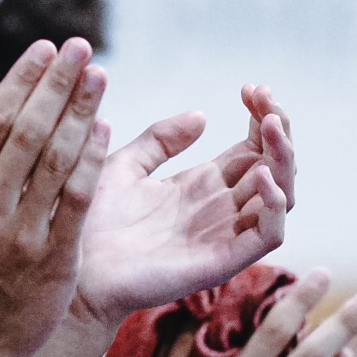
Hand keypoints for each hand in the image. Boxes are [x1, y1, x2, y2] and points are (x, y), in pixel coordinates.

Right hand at [0, 39, 112, 356]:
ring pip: (55, 159)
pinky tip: (107, 128)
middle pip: (27, 131)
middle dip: (56, 83)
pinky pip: (76, 199)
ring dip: (81, 112)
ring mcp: (20, 235)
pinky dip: (91, 161)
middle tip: (79, 46)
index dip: (21, 81)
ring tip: (99, 74)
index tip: (45, 49)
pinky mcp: (53, 259)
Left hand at [66, 86, 293, 323]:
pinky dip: (275, 205)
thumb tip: (202, 115)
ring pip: (281, 198)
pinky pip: (268, 235)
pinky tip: (263, 175)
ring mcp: (224, 235)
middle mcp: (220, 209)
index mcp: (201, 185)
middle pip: (274, 167)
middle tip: (266, 98)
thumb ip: (161, 140)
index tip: (252, 88)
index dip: (260, 117)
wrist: (71, 268)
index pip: (252, 148)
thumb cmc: (90, 223)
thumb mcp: (125, 166)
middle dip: (279, 130)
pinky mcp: (222, 261)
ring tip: (271, 126)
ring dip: (285, 159)